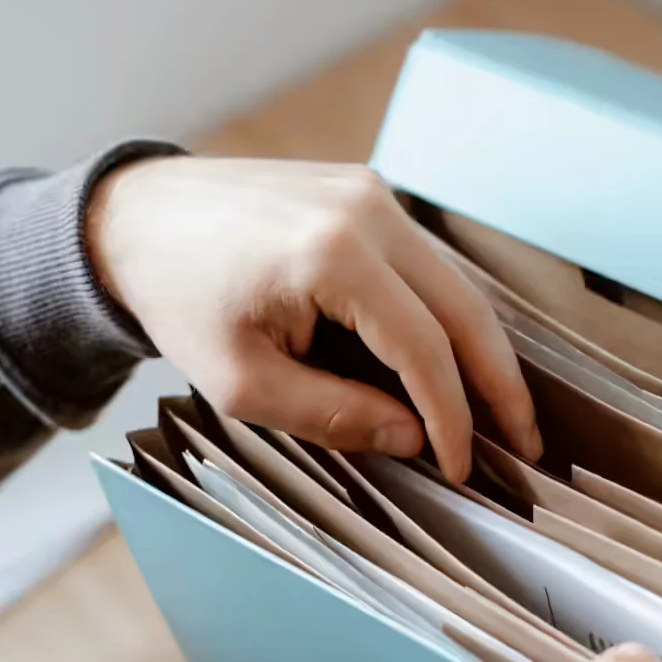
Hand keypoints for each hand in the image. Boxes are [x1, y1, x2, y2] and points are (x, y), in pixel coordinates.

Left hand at [87, 156, 541, 481]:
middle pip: (466, 310)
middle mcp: (369, 212)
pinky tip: (456, 360)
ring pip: (456, 285)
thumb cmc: (179, 300)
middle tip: (527, 442)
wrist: (134, 218)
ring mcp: (372, 194)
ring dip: (482, 351)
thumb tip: (414, 437)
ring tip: (503, 410)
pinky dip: (447, 318)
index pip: (424, 349)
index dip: (453, 417)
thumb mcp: (244, 382)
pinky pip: (427, 265)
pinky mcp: (367, 194)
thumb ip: (336, 414)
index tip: (464, 467)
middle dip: (501, 384)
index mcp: (334, 256)